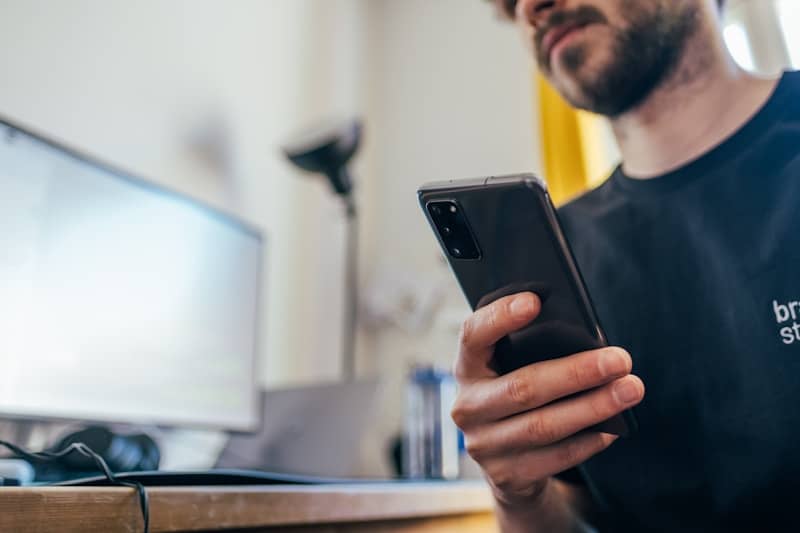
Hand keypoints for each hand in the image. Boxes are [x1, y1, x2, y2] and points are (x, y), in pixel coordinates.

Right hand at [451, 292, 644, 507]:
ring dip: (593, 407)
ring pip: (544, 425)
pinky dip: (589, 440)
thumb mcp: (509, 368)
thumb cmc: (516, 392)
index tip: (534, 301)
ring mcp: (484, 444)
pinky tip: (613, 427)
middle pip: (523, 387)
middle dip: (576, 372)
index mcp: (467, 367)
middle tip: (620, 359)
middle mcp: (467, 406)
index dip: (500, 317)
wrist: (501, 459)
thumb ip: (531, 350)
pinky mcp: (506, 474)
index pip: (473, 335)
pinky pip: (556, 456)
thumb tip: (589, 339)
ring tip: (630, 389)